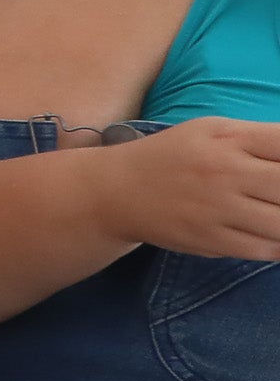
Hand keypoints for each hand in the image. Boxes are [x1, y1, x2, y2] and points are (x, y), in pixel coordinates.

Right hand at [98, 119, 279, 260]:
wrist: (117, 191)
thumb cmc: (175, 156)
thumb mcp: (214, 131)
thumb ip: (262, 137)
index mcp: (230, 140)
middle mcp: (226, 173)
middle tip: (276, 195)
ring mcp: (219, 210)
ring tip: (274, 211)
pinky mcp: (211, 240)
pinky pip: (265, 249)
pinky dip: (279, 244)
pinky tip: (273, 234)